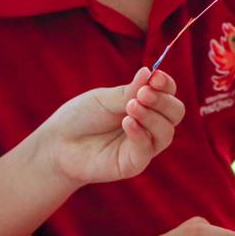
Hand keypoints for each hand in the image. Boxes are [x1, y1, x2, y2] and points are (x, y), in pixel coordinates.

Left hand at [37, 68, 185, 185]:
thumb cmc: (81, 118)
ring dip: (152, 116)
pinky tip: (126, 122)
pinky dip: (140, 133)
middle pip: (175, 113)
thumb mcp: (105, 99)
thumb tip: (150, 71)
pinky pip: (146, 149)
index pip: (168, 94)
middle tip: (143, 94)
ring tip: (131, 107)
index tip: (156, 77)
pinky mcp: (133, 164)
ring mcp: (143, 146)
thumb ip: (129, 91)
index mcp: (145, 105)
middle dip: (163, 101)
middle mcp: (149, 126)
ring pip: (166, 133)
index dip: (166, 84)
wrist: (58, 143)